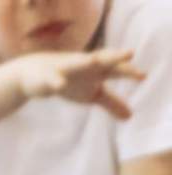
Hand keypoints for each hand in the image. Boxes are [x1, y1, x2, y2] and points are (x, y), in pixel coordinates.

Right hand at [18, 47, 141, 119]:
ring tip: (93, 60)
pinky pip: (52, 80)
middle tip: (130, 53)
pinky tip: (60, 85)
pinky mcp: (48, 78)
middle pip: (103, 60)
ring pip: (78, 63)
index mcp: (98, 70)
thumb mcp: (92, 93)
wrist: (34, 74)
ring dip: (86, 61)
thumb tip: (130, 116)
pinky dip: (56, 82)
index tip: (143, 77)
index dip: (129, 72)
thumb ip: (112, 103)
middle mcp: (85, 65)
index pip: (117, 69)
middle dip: (115, 57)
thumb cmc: (71, 81)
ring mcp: (66, 70)